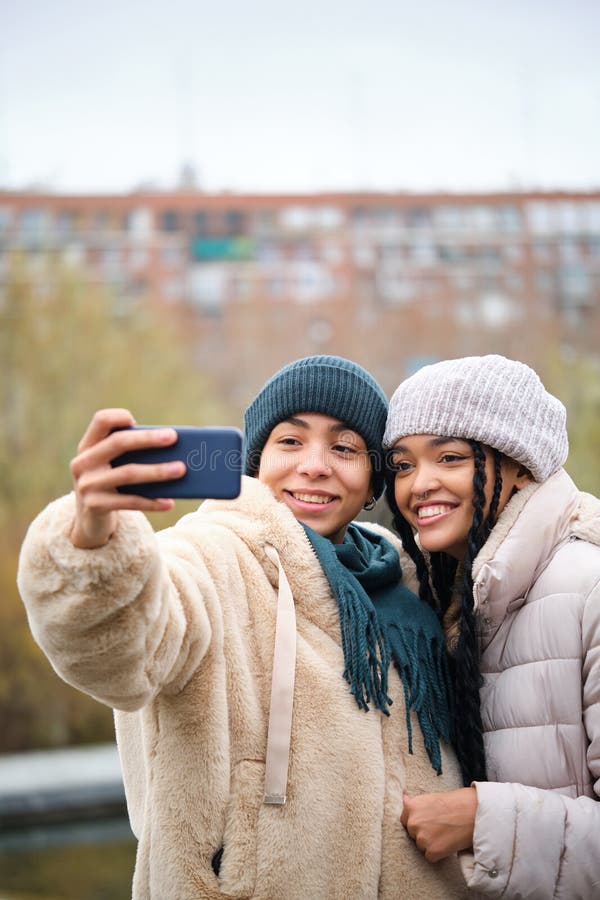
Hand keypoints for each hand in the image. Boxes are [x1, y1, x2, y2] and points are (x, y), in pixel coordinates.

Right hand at [69, 409, 184, 548]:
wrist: (89, 519)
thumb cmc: (112, 483)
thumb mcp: (113, 465)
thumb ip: (133, 453)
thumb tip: (175, 448)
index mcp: (88, 445)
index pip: (101, 420)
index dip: (118, 416)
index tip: (137, 419)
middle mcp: (83, 462)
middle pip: (117, 442)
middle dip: (147, 439)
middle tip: (173, 438)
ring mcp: (87, 485)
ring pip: (128, 473)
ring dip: (157, 471)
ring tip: (181, 470)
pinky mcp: (94, 506)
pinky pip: (129, 502)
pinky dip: (152, 502)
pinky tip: (169, 502)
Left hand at [400, 787, 476, 861]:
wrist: (472, 812)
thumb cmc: (454, 803)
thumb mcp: (431, 798)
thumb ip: (415, 804)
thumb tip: (404, 799)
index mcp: (411, 807)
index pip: (405, 821)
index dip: (418, 823)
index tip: (428, 822)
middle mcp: (413, 823)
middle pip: (412, 835)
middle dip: (423, 833)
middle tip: (439, 827)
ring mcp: (421, 838)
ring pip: (421, 846)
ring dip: (431, 843)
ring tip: (445, 833)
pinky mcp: (432, 851)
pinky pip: (430, 857)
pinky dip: (438, 853)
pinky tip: (448, 842)